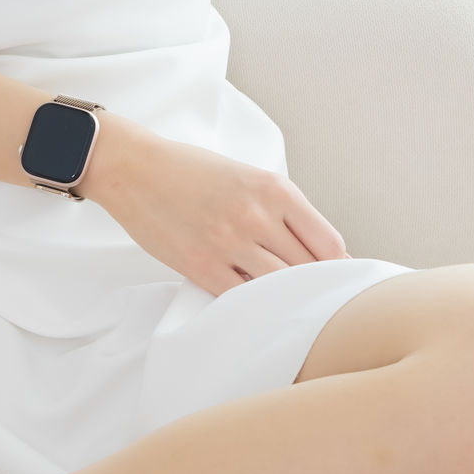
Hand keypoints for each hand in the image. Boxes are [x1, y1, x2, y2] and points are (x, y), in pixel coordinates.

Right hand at [86, 115, 347, 296]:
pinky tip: (253, 304)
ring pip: (280, 287)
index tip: (337, 277)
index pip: (329, 243)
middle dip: (316, 285)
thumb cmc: (190, 170)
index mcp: (274, 189)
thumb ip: (280, 208)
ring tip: (287, 304)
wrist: (134, 169)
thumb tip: (315, 249)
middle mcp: (257, 216)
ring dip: (286, 297)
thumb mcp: (247, 176)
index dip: (339, 266)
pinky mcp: (202, 266)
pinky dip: (253, 304)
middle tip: (317, 298)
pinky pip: (242, 298)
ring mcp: (230, 243)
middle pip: (310, 269)